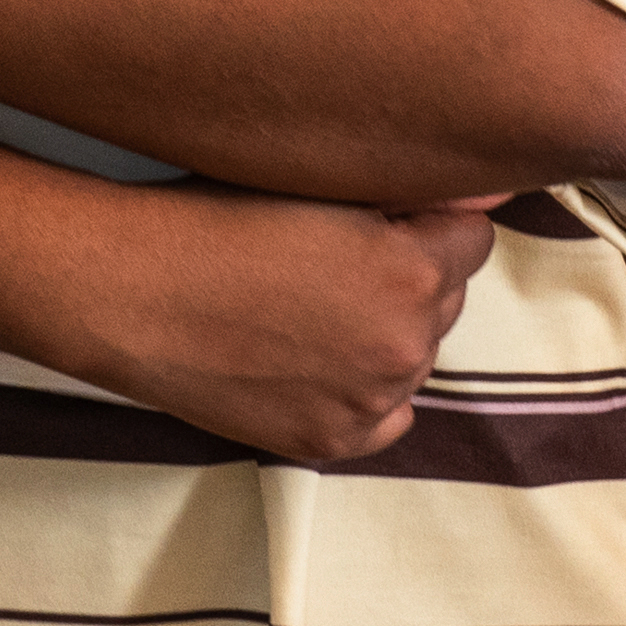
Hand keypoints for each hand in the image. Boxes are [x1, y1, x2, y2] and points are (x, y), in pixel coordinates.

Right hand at [43, 186, 502, 463]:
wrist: (127, 289)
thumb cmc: (213, 215)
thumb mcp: (320, 182)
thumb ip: (414, 190)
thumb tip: (499, 185)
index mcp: (413, 272)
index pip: (472, 237)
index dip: (422, 221)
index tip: (375, 216)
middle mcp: (404, 345)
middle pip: (447, 298)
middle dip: (409, 276)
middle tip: (330, 256)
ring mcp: (369, 402)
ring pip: (416, 355)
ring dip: (386, 331)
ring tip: (308, 305)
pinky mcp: (330, 443)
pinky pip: (387, 417)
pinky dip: (365, 391)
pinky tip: (314, 358)